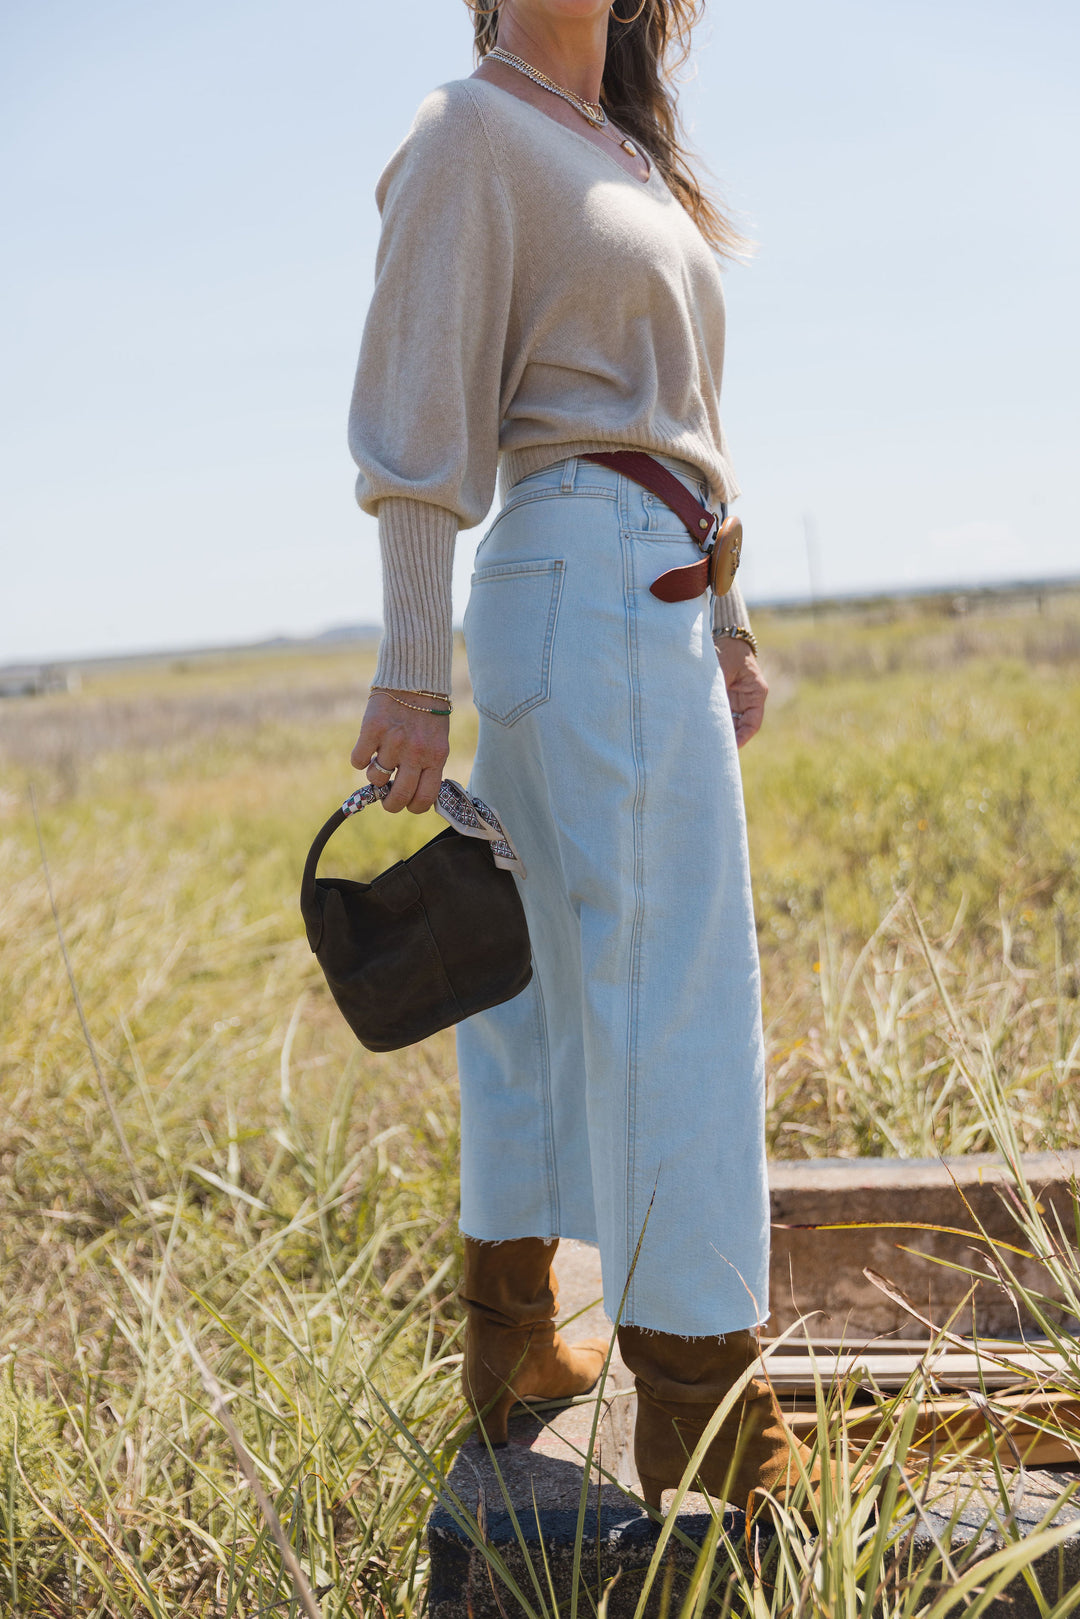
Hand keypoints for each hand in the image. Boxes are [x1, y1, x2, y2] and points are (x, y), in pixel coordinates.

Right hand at [350, 690, 449, 812]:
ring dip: (374, 774)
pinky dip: (359, 759)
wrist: (414, 677)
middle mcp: (415, 752)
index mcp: (435, 757)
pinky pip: (358, 760)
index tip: (406, 803)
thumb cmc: (427, 714)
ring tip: (380, 759)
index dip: (412, 807)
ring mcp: (393, 741)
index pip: (424, 798)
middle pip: (398, 797)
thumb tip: (412, 795)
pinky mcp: (372, 730)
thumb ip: (427, 766)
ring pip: (375, 778)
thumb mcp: (437, 741)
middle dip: (389, 804)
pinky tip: (367, 748)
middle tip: (385, 798)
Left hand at [714, 637, 767, 747]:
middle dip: (728, 738)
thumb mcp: (723, 668)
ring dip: (718, 731)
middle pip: (740, 727)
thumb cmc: (728, 649)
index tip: (732, 748)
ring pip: (729, 723)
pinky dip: (712, 722)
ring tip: (705, 742)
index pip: (752, 723)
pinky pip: (720, 715)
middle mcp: (748, 699)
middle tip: (713, 750)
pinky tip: (701, 729)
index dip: (743, 737)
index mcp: (756, 692)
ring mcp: (736, 700)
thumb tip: (704, 709)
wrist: (724, 635)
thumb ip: (716, 688)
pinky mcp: (725, 697)